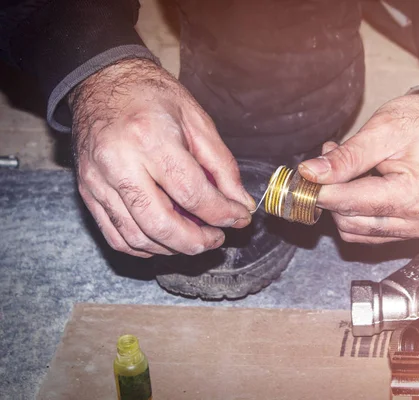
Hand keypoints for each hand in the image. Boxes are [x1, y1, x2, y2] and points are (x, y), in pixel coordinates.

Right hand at [69, 58, 254, 257]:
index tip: (239, 218)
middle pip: (161, 224)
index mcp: (150, 138)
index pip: (191, 193)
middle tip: (217, 238)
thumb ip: (222, 165)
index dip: (221, 213)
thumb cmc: (151, 95)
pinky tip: (166, 239)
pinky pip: (116, 236)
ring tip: (196, 238)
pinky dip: (145, 246)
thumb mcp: (197, 120)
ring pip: (137, 237)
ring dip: (173, 248)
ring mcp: (98, 181)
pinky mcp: (87, 192)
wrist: (102, 81)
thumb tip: (240, 203)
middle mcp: (119, 163)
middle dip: (196, 241)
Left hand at [298, 92, 418, 243]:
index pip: (349, 204)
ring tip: (348, 168)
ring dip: (343, 204)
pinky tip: (360, 183)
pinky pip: (371, 231)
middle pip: (350, 223)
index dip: (321, 190)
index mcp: (414, 196)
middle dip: (333, 194)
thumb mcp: (382, 130)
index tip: (305, 176)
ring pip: (357, 231)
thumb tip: (310, 174)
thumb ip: (345, 157)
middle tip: (329, 162)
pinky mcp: (414, 230)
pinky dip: (357, 211)